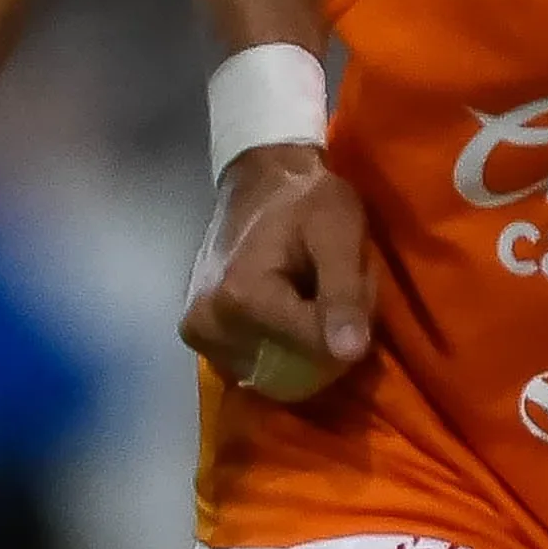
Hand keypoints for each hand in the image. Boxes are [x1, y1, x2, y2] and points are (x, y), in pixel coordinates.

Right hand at [180, 143, 373, 399]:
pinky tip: (282, 308)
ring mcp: (198, 334)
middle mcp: (208, 324)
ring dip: (302, 343)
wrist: (260, 179)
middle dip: (322, 336)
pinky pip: (255, 364)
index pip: (316, 350)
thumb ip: (345, 294)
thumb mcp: (338, 233)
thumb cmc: (306, 200)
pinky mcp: (197, 336)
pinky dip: (277, 345)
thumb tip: (350, 354)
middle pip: (293, 364)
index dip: (345, 325)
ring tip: (304, 294)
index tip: (349, 285)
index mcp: (241, 299)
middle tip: (324, 286)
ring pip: (276, 369)